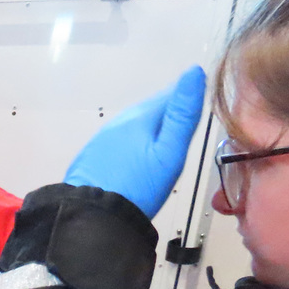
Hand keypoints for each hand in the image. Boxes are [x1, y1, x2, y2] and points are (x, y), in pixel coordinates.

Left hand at [64, 65, 206, 217]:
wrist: (91, 218)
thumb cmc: (139, 188)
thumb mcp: (169, 153)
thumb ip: (182, 114)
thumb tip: (193, 71)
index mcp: (139, 117)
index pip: (169, 96)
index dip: (187, 100)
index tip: (199, 108)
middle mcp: (117, 122)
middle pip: (149, 110)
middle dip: (167, 115)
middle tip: (184, 128)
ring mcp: (100, 140)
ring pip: (131, 127)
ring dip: (147, 131)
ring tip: (161, 145)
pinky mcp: (89, 158)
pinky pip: (116, 143)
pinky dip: (129, 146)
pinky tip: (134, 160)